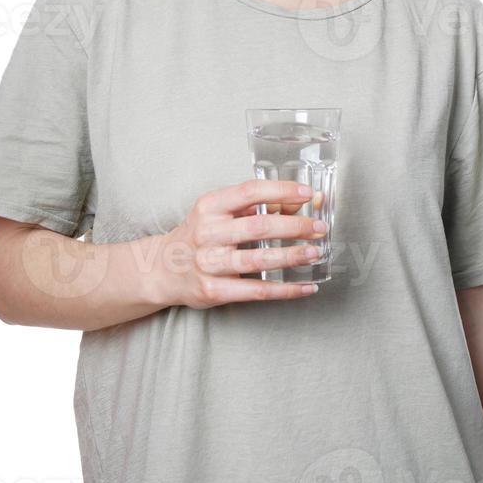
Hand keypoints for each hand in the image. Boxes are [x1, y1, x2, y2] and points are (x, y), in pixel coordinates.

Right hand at [160, 179, 323, 308]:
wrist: (163, 268)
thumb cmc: (200, 234)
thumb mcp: (220, 212)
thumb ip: (256, 205)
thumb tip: (302, 200)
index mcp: (210, 206)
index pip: (250, 191)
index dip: (282, 190)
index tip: (308, 194)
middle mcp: (207, 232)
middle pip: (259, 227)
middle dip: (295, 226)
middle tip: (319, 228)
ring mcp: (209, 263)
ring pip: (259, 260)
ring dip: (292, 256)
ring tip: (315, 252)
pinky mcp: (213, 290)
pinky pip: (256, 291)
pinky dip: (285, 290)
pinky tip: (305, 287)